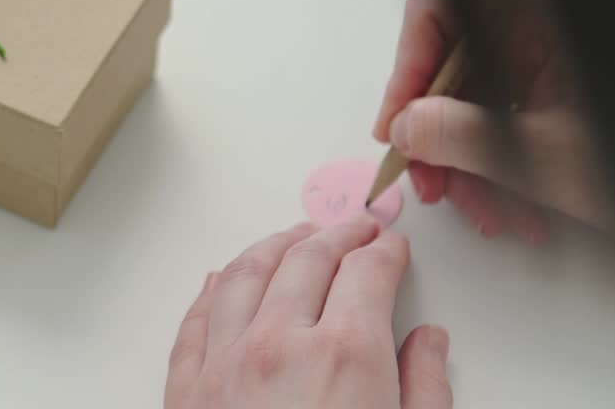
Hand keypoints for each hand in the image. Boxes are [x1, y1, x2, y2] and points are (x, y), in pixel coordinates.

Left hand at [165, 218, 451, 408]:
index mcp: (345, 354)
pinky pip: (197, 315)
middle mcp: (278, 342)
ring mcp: (223, 361)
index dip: (384, 251)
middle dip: (338, 234)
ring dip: (275, 244)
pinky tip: (224, 278)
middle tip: (355, 227)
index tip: (392, 247)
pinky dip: (216, 286)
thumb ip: (425, 387)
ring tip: (295, 237)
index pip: (367, 272)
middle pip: (307, 257)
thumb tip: (429, 341)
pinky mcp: (185, 388)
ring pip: (245, 272)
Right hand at [373, 0, 614, 238]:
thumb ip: (462, 136)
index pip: (437, 11)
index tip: (395, 128)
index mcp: (535, 14)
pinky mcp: (563, 97)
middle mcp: (538, 28)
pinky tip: (517, 212)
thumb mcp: (545, 156)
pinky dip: (503, 167)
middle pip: (451, 64)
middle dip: (436, 134)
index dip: (404, 69)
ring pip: (477, 101)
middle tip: (431, 187)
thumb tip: (404, 126)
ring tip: (485, 215)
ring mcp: (552, 63)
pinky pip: (508, 121)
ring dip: (469, 164)